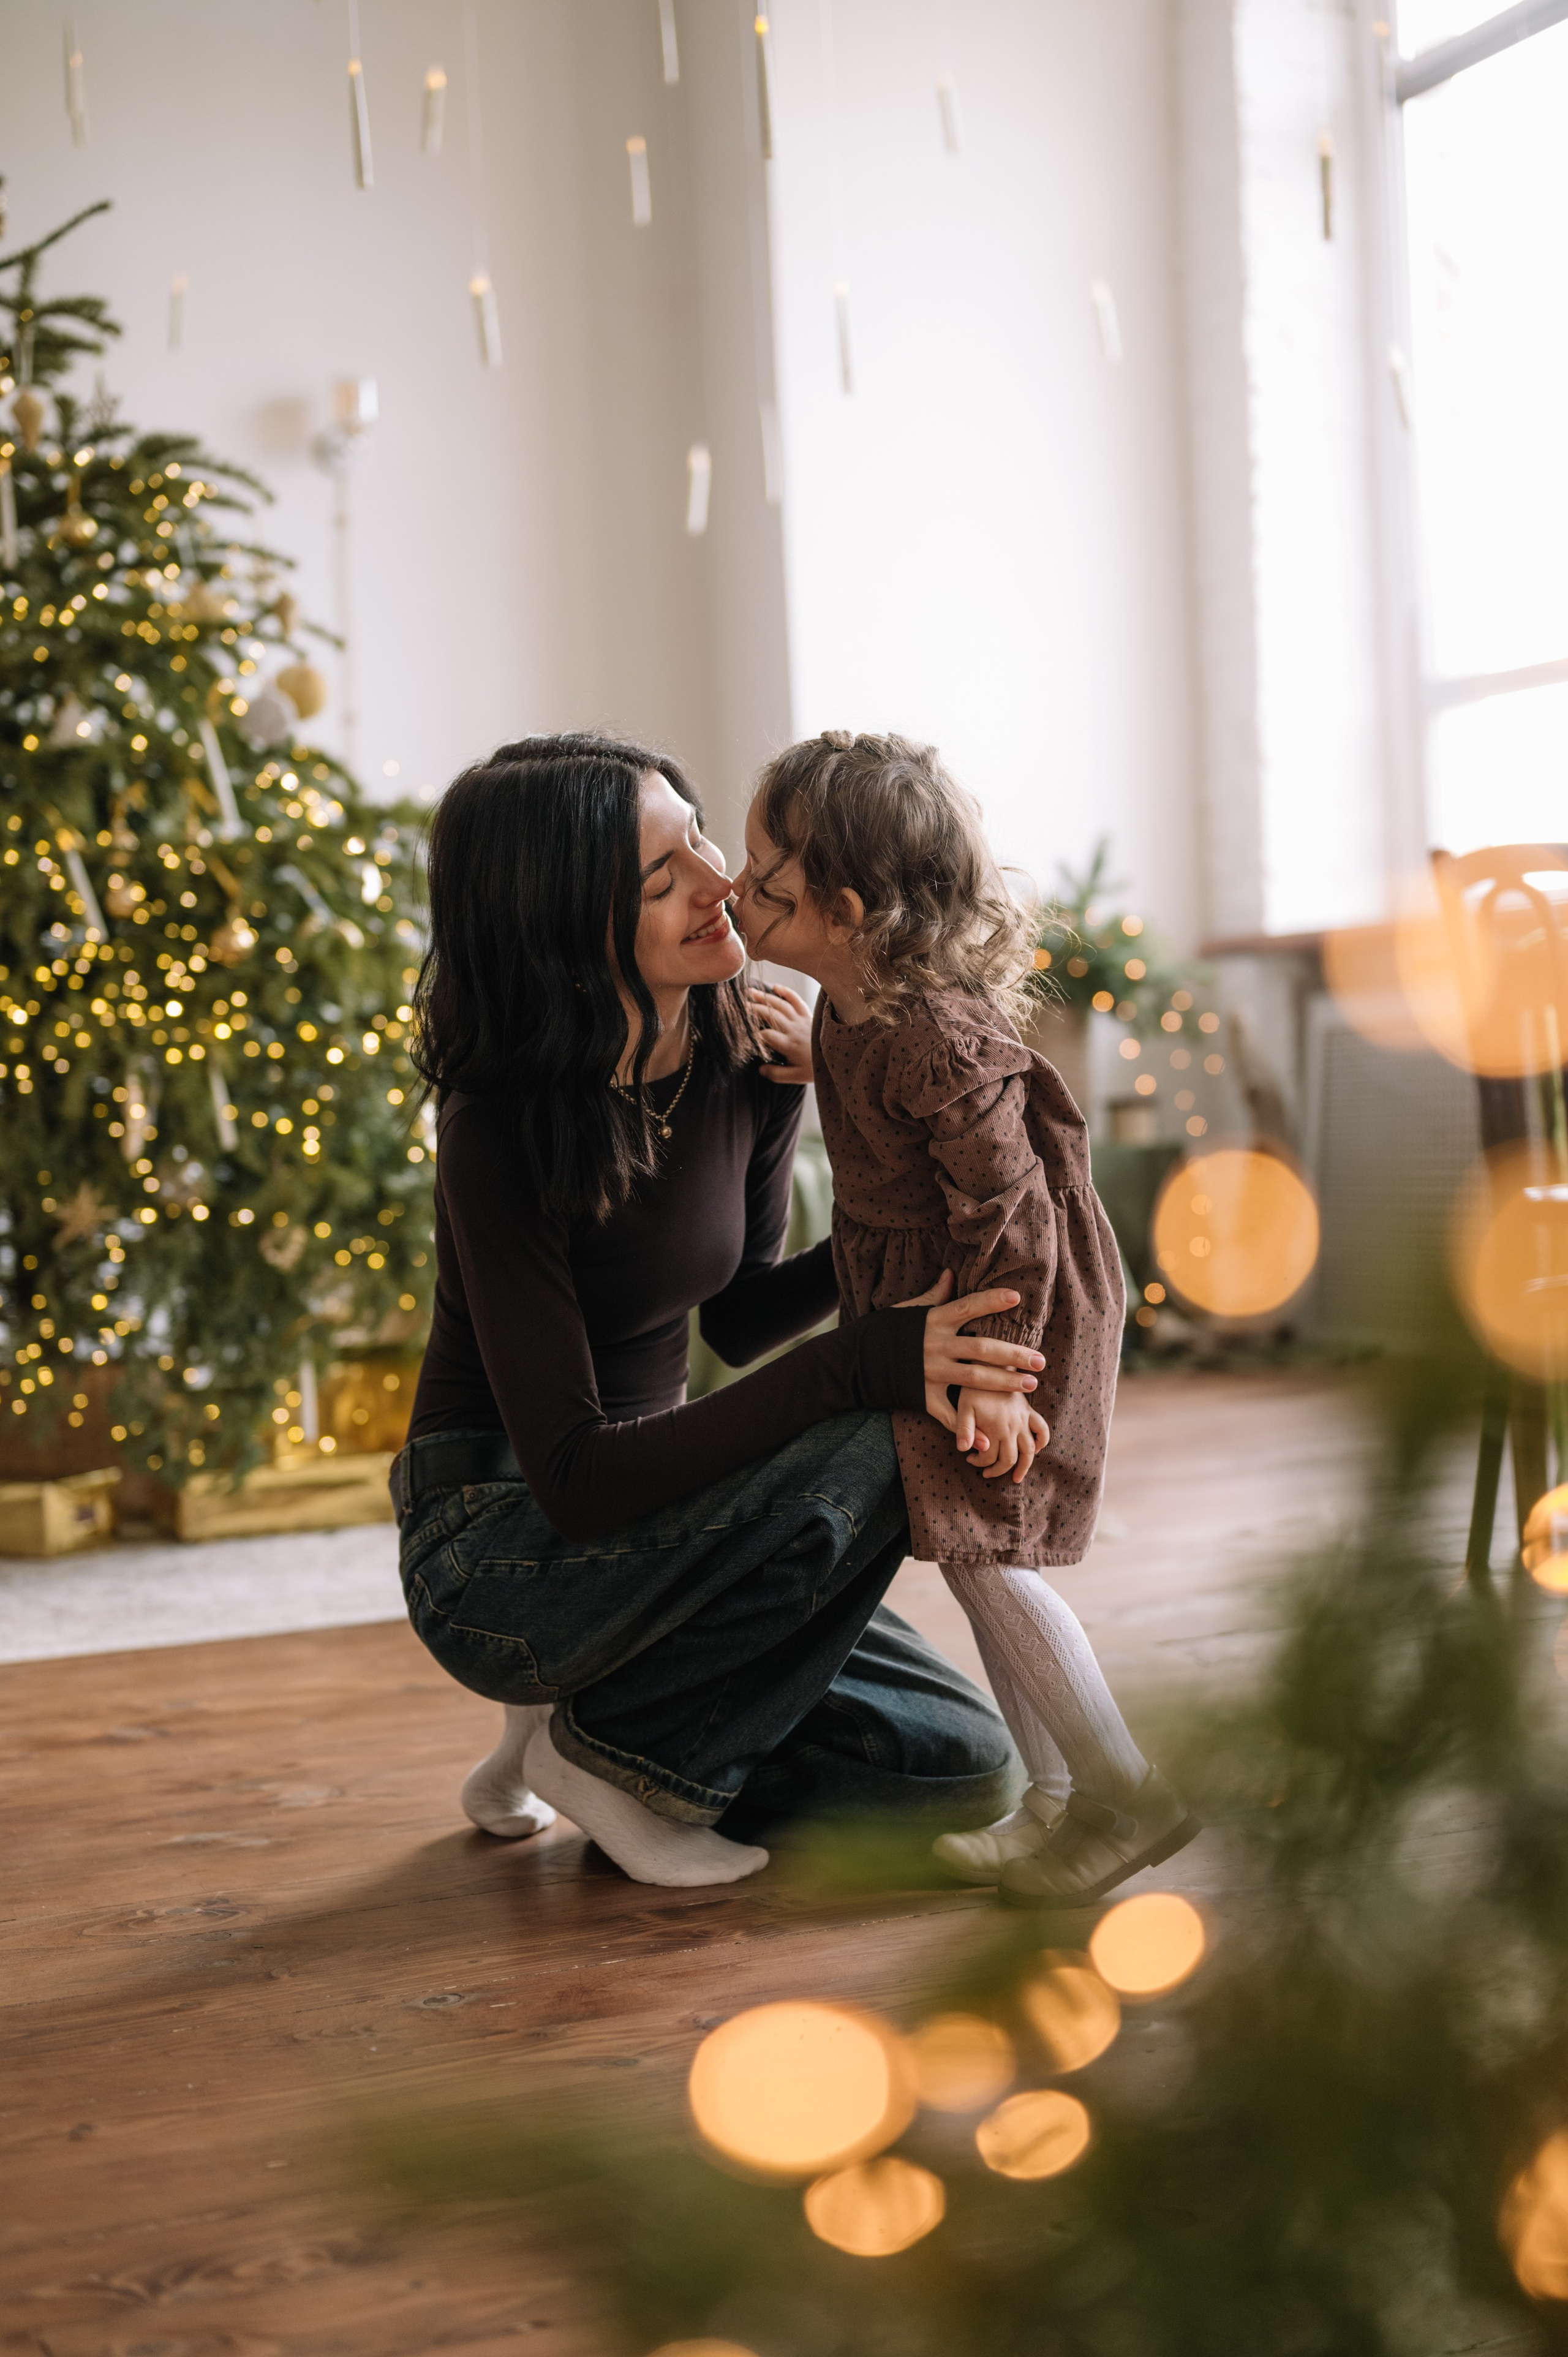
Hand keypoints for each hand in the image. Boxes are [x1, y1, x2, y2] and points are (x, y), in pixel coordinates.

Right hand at [749, 981, 813, 1084]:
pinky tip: (775, 987)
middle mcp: (794, 1029)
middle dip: (754, 1009)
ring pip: (781, 1005)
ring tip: (749, 992)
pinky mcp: (808, 1015)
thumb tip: (760, 1069)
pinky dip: (786, 992)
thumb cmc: (814, 1069)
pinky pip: (796, 1000)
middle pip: (771, 1015)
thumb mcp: (795, 1077)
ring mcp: (801, 1020)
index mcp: (789, 1044)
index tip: (742, 1032)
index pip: (766, 1035)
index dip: (752, 1033)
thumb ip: (776, 1074)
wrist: (837, 1059)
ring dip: (764, 997)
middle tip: (739, 1005)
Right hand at [896, 1267, 1044, 1430]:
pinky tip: (988, 1440)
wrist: (854, 1361)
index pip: (966, 1307)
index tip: (1017, 1297)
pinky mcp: (922, 1395)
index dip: (990, 1301)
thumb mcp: (906, 1310)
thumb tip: (951, 1274)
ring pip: (973, 1379)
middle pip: (980, 1349)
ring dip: (1004, 1383)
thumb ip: (933, 1296)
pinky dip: (967, 1428)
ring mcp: (929, 1373)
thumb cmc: (883, 1332)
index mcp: (933, 1322)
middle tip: (1039, 1360)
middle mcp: (934, 1346)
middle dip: (1012, 1355)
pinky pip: (948, 1414)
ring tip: (1030, 1385)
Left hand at [955, 1388, 1050, 1481]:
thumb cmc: (972, 1388)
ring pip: (1029, 1451)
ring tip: (1017, 1477)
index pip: (989, 1457)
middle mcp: (1012, 1427)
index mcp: (994, 1428)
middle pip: (1009, 1459)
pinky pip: (1042, 1430)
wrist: (989, 1365)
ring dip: (1024, 1466)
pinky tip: (1035, 1449)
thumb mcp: (962, 1408)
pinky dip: (1041, 1442)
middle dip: (997, 1470)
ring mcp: (1023, 1420)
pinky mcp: (1029, 1411)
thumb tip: (966, 1451)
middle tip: (987, 1473)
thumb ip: (964, 1431)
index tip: (969, 1459)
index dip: (979, 1463)